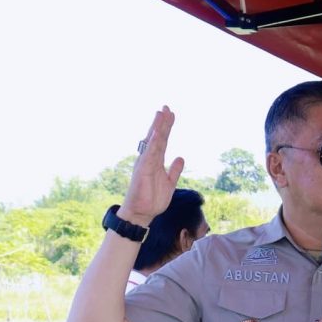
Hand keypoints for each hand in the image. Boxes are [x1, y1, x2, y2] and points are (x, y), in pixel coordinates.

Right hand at [122, 106, 184, 224]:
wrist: (141, 214)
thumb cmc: (152, 199)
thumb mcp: (169, 183)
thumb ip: (174, 170)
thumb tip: (180, 158)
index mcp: (155, 161)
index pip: (161, 140)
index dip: (166, 127)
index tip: (171, 114)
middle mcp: (149, 159)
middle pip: (157, 137)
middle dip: (162, 122)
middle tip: (167, 107)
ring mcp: (145, 163)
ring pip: (153, 142)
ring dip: (157, 127)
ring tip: (162, 113)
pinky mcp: (142, 170)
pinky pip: (149, 154)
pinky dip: (153, 143)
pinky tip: (156, 132)